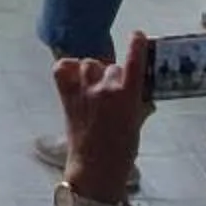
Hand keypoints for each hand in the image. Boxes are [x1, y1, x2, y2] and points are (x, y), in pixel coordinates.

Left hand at [51, 35, 151, 199]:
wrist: (96, 169)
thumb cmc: (123, 151)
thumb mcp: (137, 124)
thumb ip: (139, 104)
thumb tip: (143, 94)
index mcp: (128, 95)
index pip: (134, 58)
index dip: (137, 43)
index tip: (137, 35)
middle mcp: (106, 89)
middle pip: (111, 66)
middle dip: (114, 75)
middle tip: (114, 92)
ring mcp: (84, 91)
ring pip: (88, 64)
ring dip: (93, 71)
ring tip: (95, 86)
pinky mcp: (67, 97)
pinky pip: (62, 69)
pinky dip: (67, 68)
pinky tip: (74, 74)